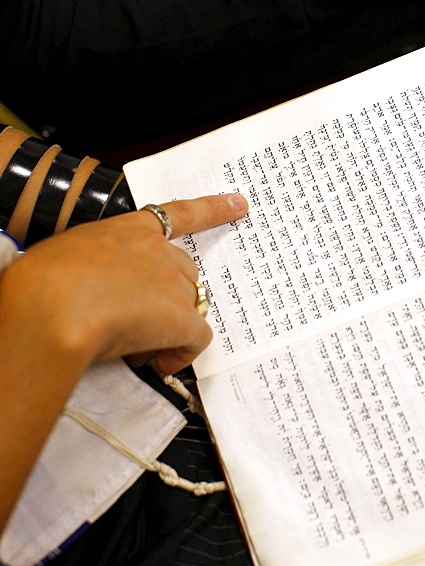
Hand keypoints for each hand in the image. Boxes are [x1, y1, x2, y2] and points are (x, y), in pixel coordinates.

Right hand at [1, 193, 247, 375]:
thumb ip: (97, 266)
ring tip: (133, 346)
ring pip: (189, 307)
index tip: (238, 203)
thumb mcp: (69, 257)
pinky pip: (195, 340)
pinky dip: (181, 354)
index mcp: (129, 229)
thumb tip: (99, 292)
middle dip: (168, 300)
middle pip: (185, 274)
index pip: (179, 213)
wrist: (56, 305)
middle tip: (136, 325)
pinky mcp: (181, 318)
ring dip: (169, 328)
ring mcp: (175, 284)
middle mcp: (159, 251)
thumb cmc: (46, 282)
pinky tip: (158, 362)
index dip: (213, 209)